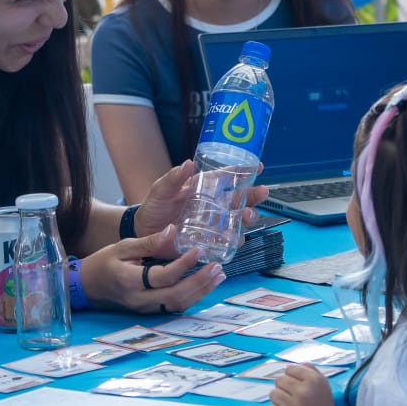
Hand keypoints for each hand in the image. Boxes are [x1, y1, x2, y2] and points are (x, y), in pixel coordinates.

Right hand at [79, 226, 224, 313]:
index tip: (199, 250)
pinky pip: (174, 307)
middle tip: (217, 268)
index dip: (182, 265)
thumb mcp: (122, 246)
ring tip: (218, 276)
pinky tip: (206, 284)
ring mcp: (145, 308)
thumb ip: (148, 242)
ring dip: (201, 291)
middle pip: (174, 296)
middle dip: (199, 283)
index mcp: (129, 280)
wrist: (88, 286)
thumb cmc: (104, 263)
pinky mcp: (150, 311)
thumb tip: (172, 231)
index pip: (161, 276)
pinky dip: (192, 296)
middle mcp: (139, 299)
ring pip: (177, 305)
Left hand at [133, 160, 268, 239]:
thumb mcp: (161, 190)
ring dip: (248, 217)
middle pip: (241, 199)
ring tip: (246, 215)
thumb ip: (173, 178)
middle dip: (254, 196)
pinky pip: (229, 241)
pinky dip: (236, 239)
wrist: (145, 233)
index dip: (245, 171)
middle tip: (261, 192)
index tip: (259, 166)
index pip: (228, 177)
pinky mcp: (211, 241)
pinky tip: (236, 237)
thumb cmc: (154, 207)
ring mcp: (214, 224)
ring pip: (240, 220)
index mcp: (205, 188)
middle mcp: (214, 205)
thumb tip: (187, 163)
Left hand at [269, 364, 338, 405]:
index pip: (290, 369)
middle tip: (292, 397)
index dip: (291, 377)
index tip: (296, 385)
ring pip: (273, 394)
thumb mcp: (324, 386)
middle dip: (284, 388)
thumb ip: (310, 371)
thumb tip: (289, 366)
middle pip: (279, 380)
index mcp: (314, 380)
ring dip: (279, 400)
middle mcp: (303, 391)